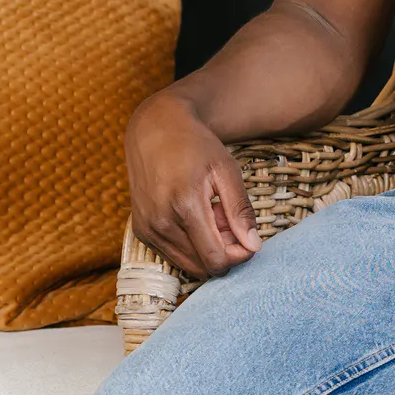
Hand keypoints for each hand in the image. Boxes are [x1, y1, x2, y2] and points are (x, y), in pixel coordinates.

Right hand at [127, 89, 262, 280]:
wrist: (155, 128)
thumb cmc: (194, 144)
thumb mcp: (226, 170)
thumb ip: (240, 210)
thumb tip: (254, 246)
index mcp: (184, 206)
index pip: (216, 259)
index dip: (239, 255)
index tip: (248, 237)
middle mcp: (161, 223)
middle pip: (203, 266)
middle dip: (224, 251)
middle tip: (227, 218)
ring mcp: (147, 229)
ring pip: (188, 265)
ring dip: (207, 249)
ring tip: (211, 215)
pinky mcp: (141, 231)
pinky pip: (173, 255)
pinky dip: (190, 245)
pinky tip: (194, 217)